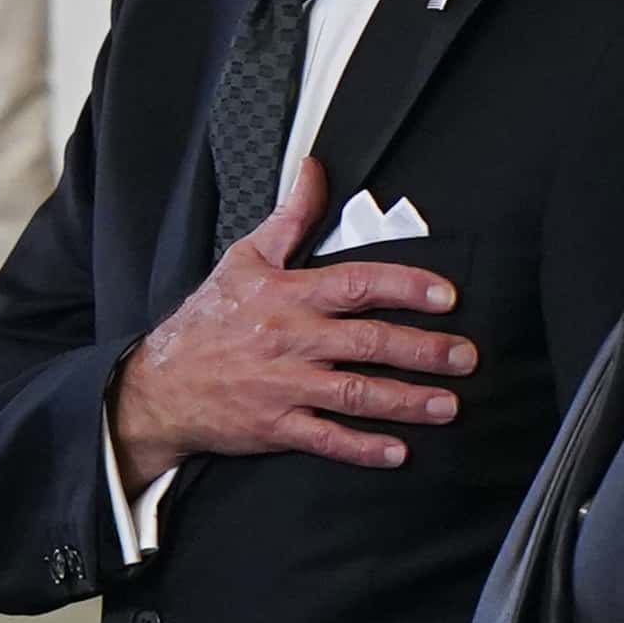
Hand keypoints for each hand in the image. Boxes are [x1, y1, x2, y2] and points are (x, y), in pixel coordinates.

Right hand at [109, 159, 475, 488]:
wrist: (157, 384)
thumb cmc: (207, 320)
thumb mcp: (245, 258)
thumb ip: (290, 216)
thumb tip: (316, 170)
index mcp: (289, 295)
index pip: (358, 284)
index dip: (406, 287)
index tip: (446, 296)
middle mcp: (291, 339)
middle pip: (369, 341)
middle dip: (424, 350)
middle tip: (466, 356)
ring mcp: (285, 386)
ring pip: (356, 394)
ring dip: (408, 401)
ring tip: (449, 405)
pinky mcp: (276, 426)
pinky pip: (327, 438)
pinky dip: (363, 448)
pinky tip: (398, 452)